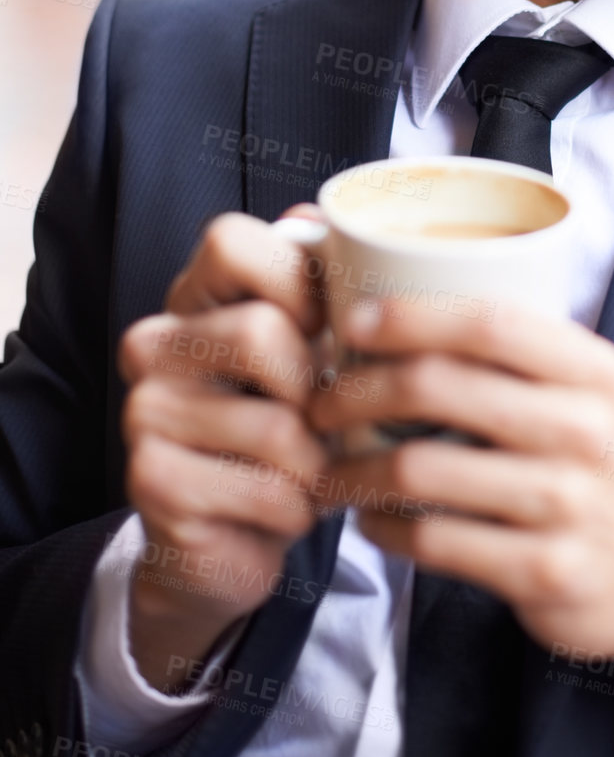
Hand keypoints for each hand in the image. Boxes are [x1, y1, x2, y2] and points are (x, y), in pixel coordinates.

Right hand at [117, 207, 332, 690]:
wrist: (229, 540)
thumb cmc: (285, 428)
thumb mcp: (308, 352)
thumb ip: (316, 283)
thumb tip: (312, 217)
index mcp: (193, 297)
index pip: (229, 239)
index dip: (295, 276)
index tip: (326, 323)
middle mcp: (153, 344)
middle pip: (262, 331)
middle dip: (320, 387)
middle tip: (326, 417)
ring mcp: (143, 413)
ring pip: (277, 426)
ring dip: (318, 462)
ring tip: (310, 470)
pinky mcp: (151, 481)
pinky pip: (268, 490)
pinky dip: (300, 508)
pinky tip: (286, 509)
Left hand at [307, 293, 613, 671]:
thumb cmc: (606, 471)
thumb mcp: (591, 396)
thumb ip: (522, 357)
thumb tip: (403, 310)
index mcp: (592, 371)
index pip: (487, 321)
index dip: (408, 316)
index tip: (351, 323)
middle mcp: (583, 430)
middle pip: (438, 388)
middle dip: (356, 391)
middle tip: (320, 404)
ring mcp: (566, 504)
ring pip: (421, 469)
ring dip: (353, 469)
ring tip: (329, 470)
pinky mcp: (544, 570)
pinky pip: (434, 541)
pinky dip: (384, 529)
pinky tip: (372, 520)